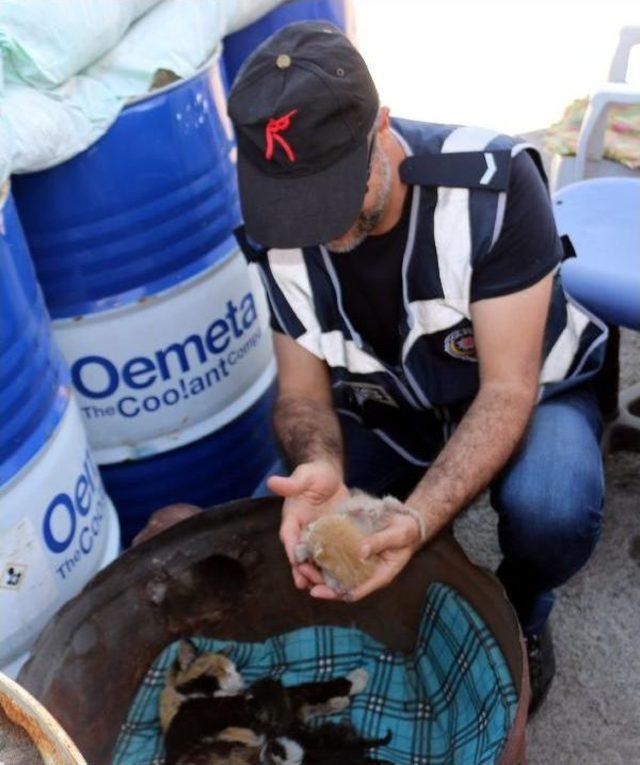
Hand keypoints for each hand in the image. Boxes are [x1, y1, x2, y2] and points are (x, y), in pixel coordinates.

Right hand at [268, 461, 348, 589]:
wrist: (330, 475)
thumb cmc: (314, 474)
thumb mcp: (304, 477)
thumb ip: (291, 483)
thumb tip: (273, 481)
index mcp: (291, 520)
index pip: (289, 537)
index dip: (292, 550)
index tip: (296, 562)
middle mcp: (301, 532)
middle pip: (299, 555)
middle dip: (303, 570)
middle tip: (309, 582)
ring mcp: (316, 537)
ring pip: (313, 560)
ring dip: (316, 575)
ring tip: (322, 589)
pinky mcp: (330, 539)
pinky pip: (329, 557)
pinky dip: (331, 569)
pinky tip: (339, 581)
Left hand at [309, 510, 423, 601]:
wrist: (409, 523)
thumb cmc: (406, 531)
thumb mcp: (397, 535)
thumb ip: (380, 542)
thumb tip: (361, 552)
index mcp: (380, 575)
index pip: (354, 592)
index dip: (335, 593)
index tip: (316, 591)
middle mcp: (368, 574)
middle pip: (341, 586)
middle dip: (321, 583)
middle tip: (302, 574)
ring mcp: (361, 564)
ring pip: (337, 574)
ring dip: (320, 572)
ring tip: (302, 565)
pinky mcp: (356, 553)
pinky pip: (339, 560)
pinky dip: (326, 559)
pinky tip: (312, 552)